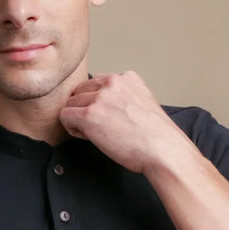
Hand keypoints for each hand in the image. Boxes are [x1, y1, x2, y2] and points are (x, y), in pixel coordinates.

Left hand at [59, 71, 189, 173]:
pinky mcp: (89, 115)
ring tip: (98, 135)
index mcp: (127, 78)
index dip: (97, 103)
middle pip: (80, 92)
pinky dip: (72, 128)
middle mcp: (112, 82)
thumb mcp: (143, 104)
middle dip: (85, 109)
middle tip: (101, 129)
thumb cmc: (157, 137)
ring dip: (78, 120)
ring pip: (71, 104)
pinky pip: (65, 116)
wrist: (163, 151)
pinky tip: (89, 138)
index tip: (108, 118)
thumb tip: (105, 109)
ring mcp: (100, 98)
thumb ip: (123, 98)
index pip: (97, 84)